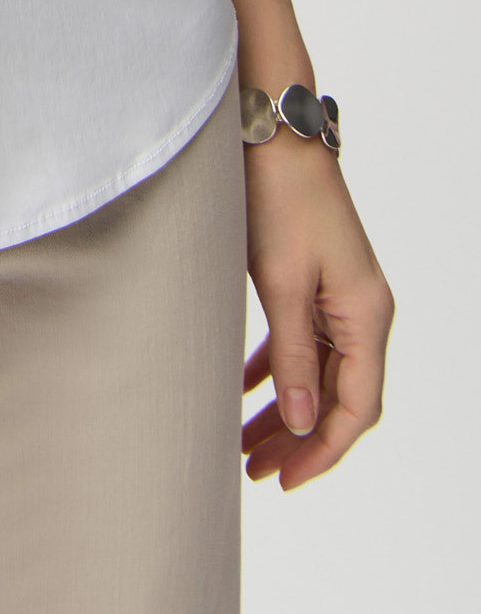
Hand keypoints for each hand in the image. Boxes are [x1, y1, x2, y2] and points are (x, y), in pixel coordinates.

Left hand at [241, 134, 392, 490]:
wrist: (272, 133)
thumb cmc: (277, 198)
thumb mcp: (280, 282)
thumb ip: (291, 354)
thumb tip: (299, 421)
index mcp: (366, 314)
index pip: (357, 407)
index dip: (323, 450)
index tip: (285, 480)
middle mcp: (363, 310)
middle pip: (339, 395)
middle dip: (299, 438)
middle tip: (255, 472)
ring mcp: (341, 295)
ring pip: (318, 372)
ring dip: (285, 408)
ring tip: (245, 444)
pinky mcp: (315, 279)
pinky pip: (303, 341)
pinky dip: (276, 369)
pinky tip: (246, 389)